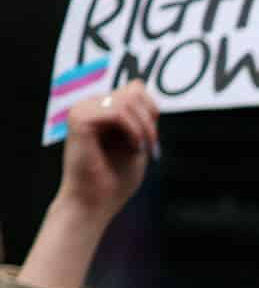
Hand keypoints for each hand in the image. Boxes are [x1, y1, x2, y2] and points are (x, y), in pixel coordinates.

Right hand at [55, 83, 157, 222]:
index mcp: (101, 110)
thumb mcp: (136, 142)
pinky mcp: (79, 119)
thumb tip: (141, 85)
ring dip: (143, 127)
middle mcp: (89, 105)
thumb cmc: (115, 179)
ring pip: (127, 99)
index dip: (151, 110)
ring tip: (140, 149)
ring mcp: (82, 110)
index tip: (152, 138)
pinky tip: (133, 148)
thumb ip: (139, 117)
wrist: (95, 201)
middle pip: (133, 90)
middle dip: (150, 119)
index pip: (134, 89)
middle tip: (150, 146)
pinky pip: (117, 112)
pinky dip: (133, 130)